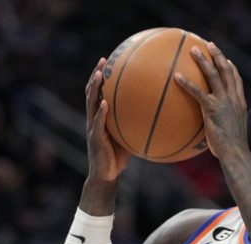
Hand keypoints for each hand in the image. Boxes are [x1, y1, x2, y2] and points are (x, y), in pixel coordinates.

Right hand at [85, 58, 131, 182]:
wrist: (107, 175)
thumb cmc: (119, 157)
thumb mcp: (130, 136)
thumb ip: (137, 124)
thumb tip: (159, 115)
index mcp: (100, 117)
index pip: (99, 92)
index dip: (101, 77)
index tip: (108, 61)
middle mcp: (93, 119)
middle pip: (91, 92)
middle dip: (96, 75)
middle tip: (103, 60)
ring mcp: (92, 128)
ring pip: (91, 103)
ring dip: (94, 88)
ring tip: (100, 75)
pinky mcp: (94, 138)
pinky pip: (98, 123)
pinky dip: (100, 112)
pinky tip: (105, 103)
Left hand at [174, 42, 247, 158]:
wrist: (235, 153)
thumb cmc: (232, 151)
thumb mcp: (231, 135)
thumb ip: (223, 126)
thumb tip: (212, 132)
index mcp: (239, 104)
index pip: (237, 81)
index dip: (231, 69)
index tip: (226, 60)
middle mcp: (233, 99)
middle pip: (226, 71)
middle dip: (217, 56)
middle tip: (208, 45)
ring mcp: (224, 102)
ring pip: (214, 75)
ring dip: (203, 61)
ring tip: (193, 50)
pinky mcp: (213, 109)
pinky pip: (198, 92)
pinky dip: (187, 83)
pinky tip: (176, 76)